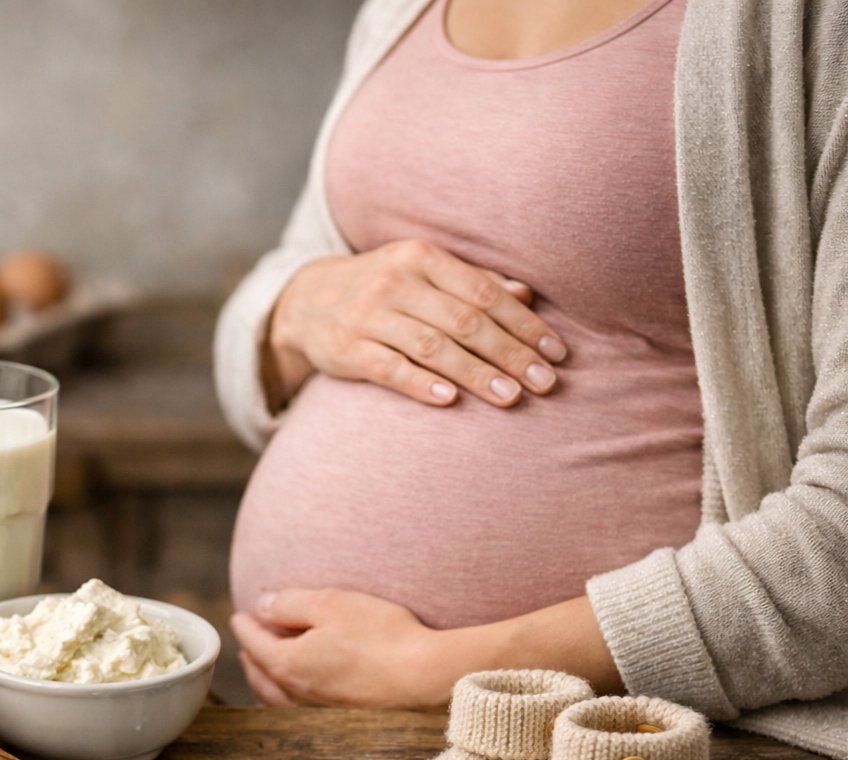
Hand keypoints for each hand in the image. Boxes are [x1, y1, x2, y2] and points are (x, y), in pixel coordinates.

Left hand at [231, 589, 462, 707]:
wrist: (426, 676)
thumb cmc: (382, 636)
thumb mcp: (331, 604)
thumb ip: (290, 604)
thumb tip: (262, 605)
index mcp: (287, 664)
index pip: (253, 642)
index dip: (245, 624)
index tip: (239, 615)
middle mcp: (295, 694)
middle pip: (259, 672)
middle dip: (250, 652)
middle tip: (250, 636)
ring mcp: (316, 712)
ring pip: (274, 697)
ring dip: (264, 677)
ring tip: (265, 663)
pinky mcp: (338, 721)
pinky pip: (295, 711)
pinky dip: (284, 697)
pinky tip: (295, 691)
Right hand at [268, 239, 567, 408]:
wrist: (305, 301)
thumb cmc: (380, 288)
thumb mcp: (421, 272)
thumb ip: (471, 282)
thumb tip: (526, 295)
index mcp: (421, 258)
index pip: (484, 292)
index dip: (524, 324)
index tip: (556, 354)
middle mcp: (395, 282)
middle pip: (464, 321)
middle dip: (510, 353)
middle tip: (544, 383)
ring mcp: (368, 316)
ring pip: (432, 347)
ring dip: (476, 373)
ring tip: (511, 397)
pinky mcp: (347, 350)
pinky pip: (389, 369)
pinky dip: (421, 384)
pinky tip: (451, 400)